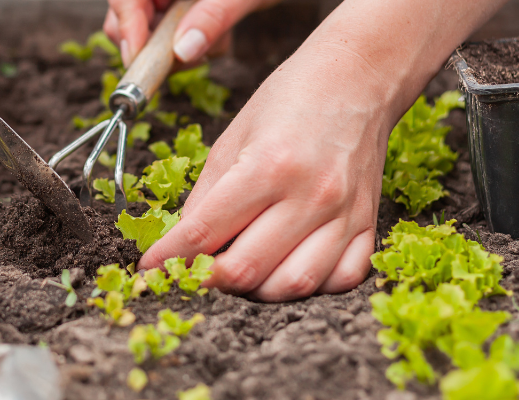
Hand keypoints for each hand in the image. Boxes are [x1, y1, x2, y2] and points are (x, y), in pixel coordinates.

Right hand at [103, 0, 280, 66]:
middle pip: (127, 13)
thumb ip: (214, 17)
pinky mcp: (181, 7)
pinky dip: (191, 43)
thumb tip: (182, 52)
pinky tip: (217, 37)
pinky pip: (169, 32)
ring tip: (213, 43)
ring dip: (175, 47)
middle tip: (181, 62)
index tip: (140, 59)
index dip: (126, 27)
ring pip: (147, 27)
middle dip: (151, 43)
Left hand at [137, 44, 392, 301]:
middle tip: (192, 273)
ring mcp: (345, 213)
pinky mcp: (368, 223)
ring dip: (257, 291)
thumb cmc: (290, 100)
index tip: (150, 269)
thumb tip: (180, 243)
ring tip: (239, 274)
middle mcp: (310, 195)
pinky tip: (287, 269)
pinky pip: (342, 280)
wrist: (358, 77)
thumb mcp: (232, 137)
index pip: (204, 232)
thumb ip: (204, 195)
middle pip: (246, 269)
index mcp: (267, 166)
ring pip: (294, 286)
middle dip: (207, 280)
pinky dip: (310, 286)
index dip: (169, 258)